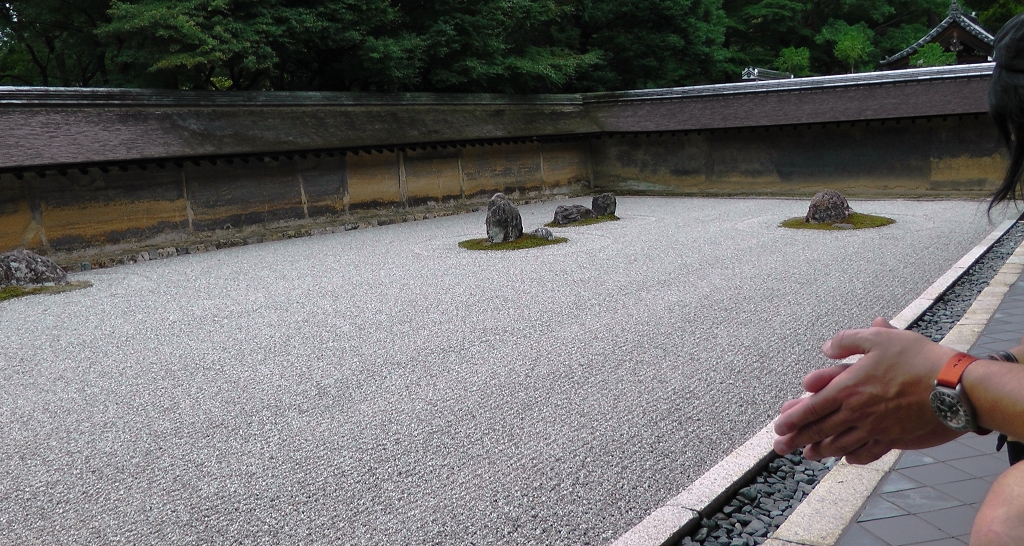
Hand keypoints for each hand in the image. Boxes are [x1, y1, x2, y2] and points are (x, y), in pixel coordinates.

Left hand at [774, 317, 962, 463]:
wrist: (953, 387)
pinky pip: (868, 452)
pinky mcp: (894, 438)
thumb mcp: (878, 338)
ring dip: (820, 450)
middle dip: (797, 439)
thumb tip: (825, 348)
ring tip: (808, 454)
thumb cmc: (916, 358)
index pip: (812, 407)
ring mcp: (875, 428)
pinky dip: (854, 457)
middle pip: (820, 430)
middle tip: (780, 447)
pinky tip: (847, 458)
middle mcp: (857, 412)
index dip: (792, 418)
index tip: (778, 426)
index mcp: (849, 388)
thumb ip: (847, 341)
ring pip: (840, 444)